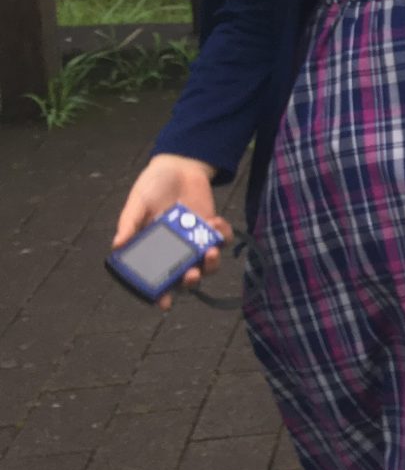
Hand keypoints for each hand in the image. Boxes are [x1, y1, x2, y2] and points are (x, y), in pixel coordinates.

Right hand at [114, 154, 229, 311]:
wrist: (179, 166)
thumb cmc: (152, 187)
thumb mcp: (137, 202)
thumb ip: (130, 223)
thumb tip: (117, 246)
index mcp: (153, 250)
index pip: (157, 279)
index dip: (161, 294)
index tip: (165, 304)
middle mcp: (176, 251)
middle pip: (186, 278)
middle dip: (191, 281)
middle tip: (191, 273)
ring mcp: (196, 241)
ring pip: (208, 265)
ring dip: (212, 263)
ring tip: (210, 250)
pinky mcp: (212, 229)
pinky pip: (222, 240)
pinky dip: (223, 235)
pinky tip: (215, 221)